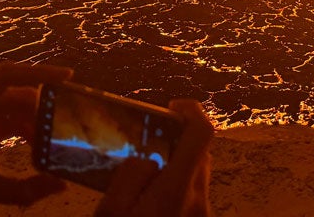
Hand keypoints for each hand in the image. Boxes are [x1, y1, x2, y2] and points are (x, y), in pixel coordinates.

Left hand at [0, 62, 72, 216]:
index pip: (6, 77)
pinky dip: (31, 128)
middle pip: (19, 92)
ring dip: (39, 118)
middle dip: (45, 104)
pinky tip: (41, 143)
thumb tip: (62, 184)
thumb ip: (27, 190)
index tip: (66, 76)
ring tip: (57, 136)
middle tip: (70, 118)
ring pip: (20, 105)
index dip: (38, 72)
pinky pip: (16, 117)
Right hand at [94, 99, 214, 216]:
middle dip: (176, 143)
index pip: (201, 133)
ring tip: (145, 179)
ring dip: (176, 167)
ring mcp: (201, 212)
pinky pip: (193, 194)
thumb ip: (129, 177)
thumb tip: (146, 159)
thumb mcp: (111, 211)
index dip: (191, 110)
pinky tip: (152, 202)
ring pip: (196, 173)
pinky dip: (177, 187)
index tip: (172, 106)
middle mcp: (197, 198)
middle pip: (199, 151)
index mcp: (176, 189)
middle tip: (146, 149)